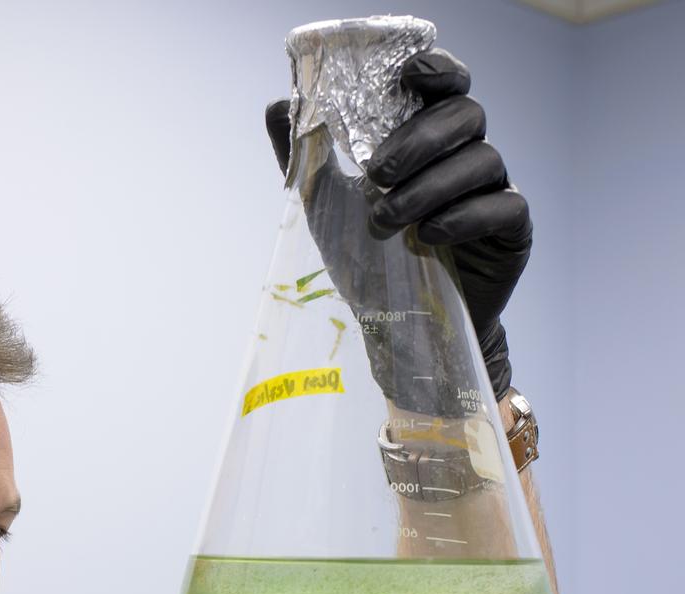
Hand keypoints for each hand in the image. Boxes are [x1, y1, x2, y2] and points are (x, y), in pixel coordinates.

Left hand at [265, 48, 530, 405]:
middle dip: (418, 139)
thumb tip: (276, 106)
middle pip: (467, 114)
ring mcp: (495, 191)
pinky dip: (462, 217)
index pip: (446, 86)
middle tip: (376, 173)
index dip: (437, 71)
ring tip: (385, 220)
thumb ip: (303, 157)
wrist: (398, 328)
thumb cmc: (368, 259)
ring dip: (428, 187)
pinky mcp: (511, 232)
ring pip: (483, 159)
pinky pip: (504, 207)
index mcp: (430, 141)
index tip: (409, 76)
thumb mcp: (325, 206)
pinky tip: (426, 237)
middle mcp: (467, 157)